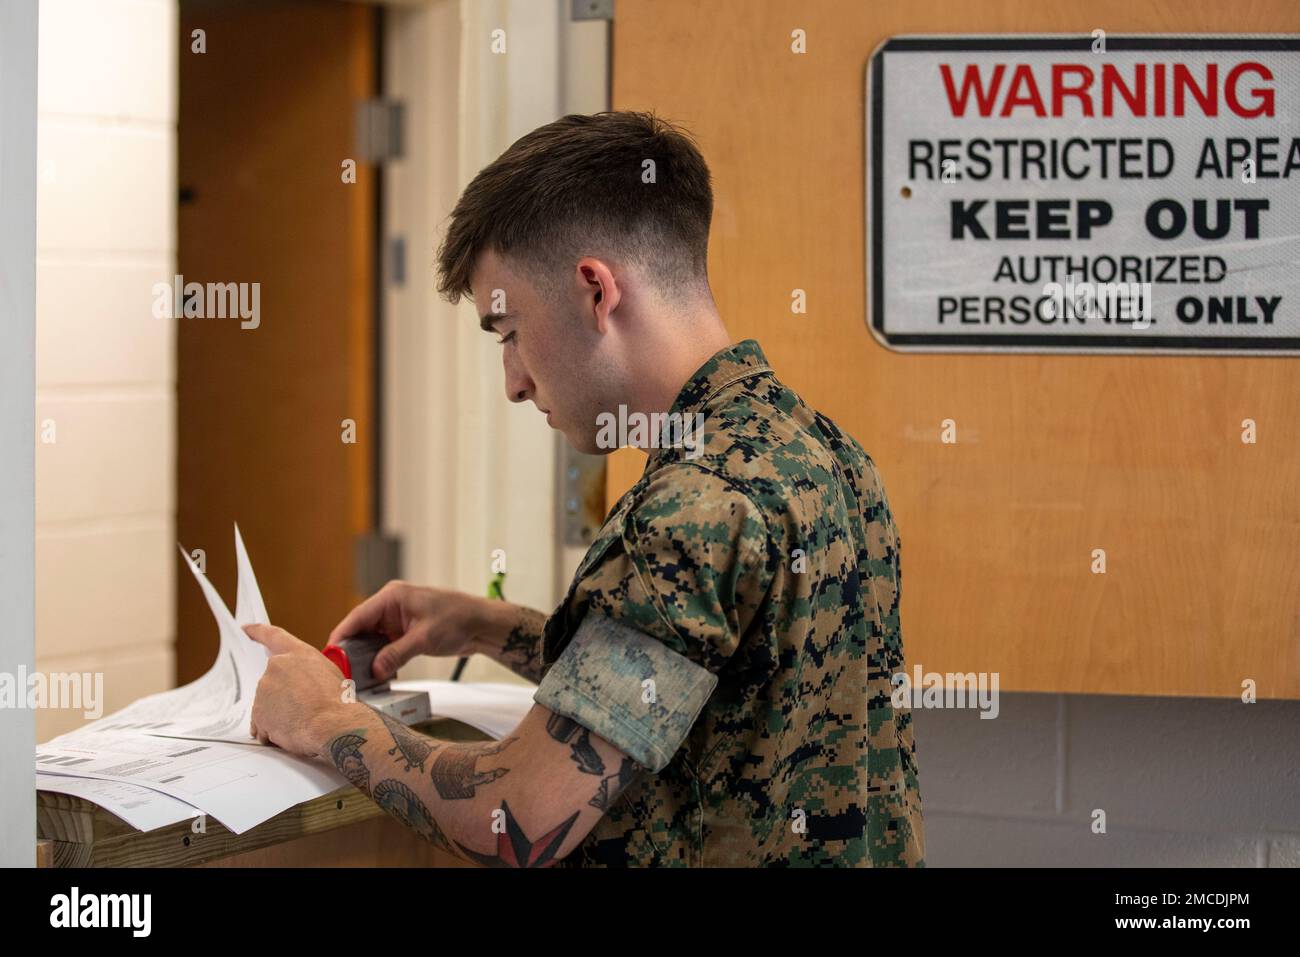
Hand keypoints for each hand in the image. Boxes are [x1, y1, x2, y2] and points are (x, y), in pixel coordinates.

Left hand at [244, 623, 362, 757]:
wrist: (332, 724)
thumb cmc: (338, 701)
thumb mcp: (329, 672)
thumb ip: (308, 669)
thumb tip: (303, 679)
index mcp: (296, 654)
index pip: (272, 636)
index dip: (258, 632)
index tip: (246, 629)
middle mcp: (276, 668)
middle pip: (272, 680)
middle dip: (283, 695)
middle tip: (303, 707)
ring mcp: (264, 691)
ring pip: (268, 704)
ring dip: (279, 715)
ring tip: (301, 721)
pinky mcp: (258, 714)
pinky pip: (262, 725)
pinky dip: (272, 731)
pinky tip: (290, 731)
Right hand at [327, 580, 488, 680]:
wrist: (482, 624)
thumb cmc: (458, 620)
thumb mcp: (424, 639)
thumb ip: (396, 654)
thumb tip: (374, 670)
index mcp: (392, 597)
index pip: (357, 617)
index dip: (341, 637)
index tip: (329, 656)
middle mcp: (391, 606)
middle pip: (361, 630)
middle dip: (352, 651)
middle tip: (342, 674)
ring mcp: (397, 619)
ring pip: (371, 640)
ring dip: (366, 658)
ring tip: (357, 679)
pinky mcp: (405, 632)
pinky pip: (384, 646)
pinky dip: (380, 659)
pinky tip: (377, 676)